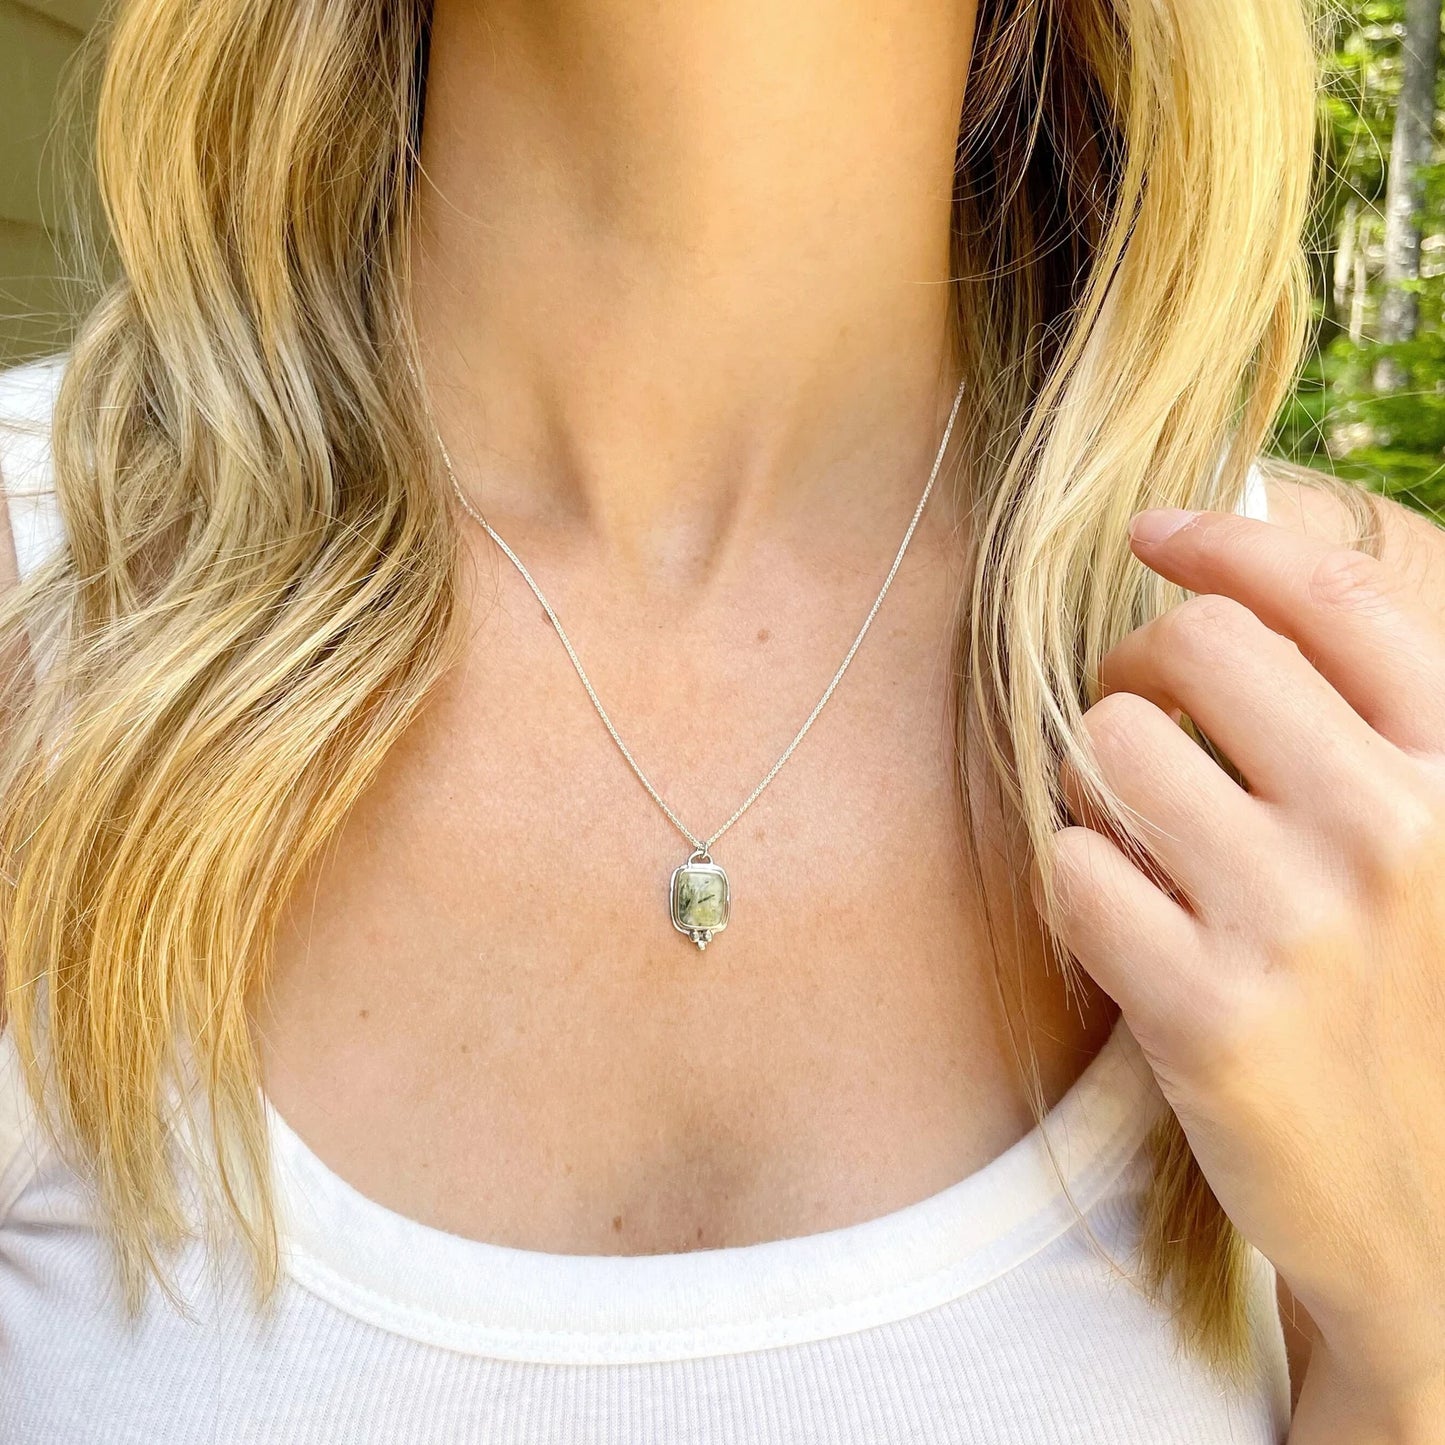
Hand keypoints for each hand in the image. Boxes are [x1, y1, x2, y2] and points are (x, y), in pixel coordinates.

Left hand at [1037, 505, 1444, 1415]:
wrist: (1426, 1217)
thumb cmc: (1407, 1003)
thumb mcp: (1432, 848)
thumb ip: (1362, 724)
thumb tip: (1234, 560)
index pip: (1329, 598)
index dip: (1225, 541)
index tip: (1154, 532)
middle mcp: (1390, 830)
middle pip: (1192, 649)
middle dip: (1139, 673)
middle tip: (1143, 729)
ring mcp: (1297, 924)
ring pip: (1108, 747)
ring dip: (1097, 783)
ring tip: (1139, 842)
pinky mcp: (1207, 1016)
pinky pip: (1070, 869)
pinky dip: (1075, 884)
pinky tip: (1123, 926)